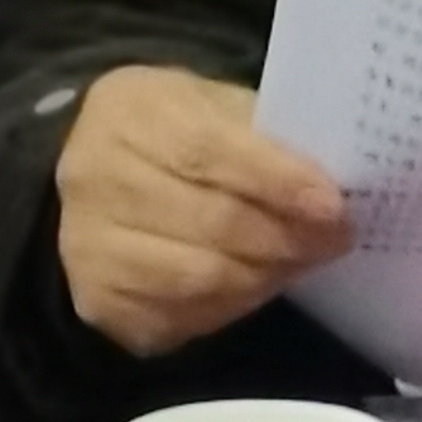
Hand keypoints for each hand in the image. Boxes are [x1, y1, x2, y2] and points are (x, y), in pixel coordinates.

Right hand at [53, 65, 353, 357]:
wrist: (98, 170)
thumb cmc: (173, 128)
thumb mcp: (212, 105)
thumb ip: (263, 138)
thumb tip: (327, 189)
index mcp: (130, 110)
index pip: (209, 151)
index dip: (277, 182)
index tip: (332, 205)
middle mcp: (94, 177)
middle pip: (207, 221)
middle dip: (284, 237)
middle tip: (334, 239)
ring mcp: (87, 244)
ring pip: (197, 277)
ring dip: (265, 275)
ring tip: (303, 261)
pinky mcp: (96, 299)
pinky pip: (178, 316)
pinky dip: (230, 306)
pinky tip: (258, 285)